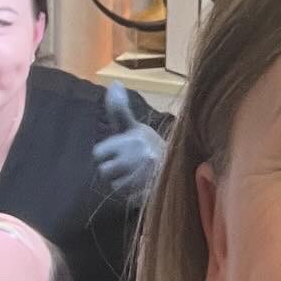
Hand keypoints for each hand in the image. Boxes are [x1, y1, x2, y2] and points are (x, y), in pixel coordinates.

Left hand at [92, 82, 164, 202]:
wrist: (182, 170)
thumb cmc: (152, 147)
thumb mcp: (135, 127)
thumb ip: (119, 109)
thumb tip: (113, 82)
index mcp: (130, 139)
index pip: (98, 153)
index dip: (107, 154)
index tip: (122, 153)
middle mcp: (133, 158)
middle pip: (104, 171)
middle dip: (114, 170)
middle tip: (130, 166)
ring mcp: (139, 178)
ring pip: (114, 186)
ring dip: (123, 183)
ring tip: (138, 176)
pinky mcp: (144, 195)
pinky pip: (125, 198)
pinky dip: (132, 195)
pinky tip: (143, 187)